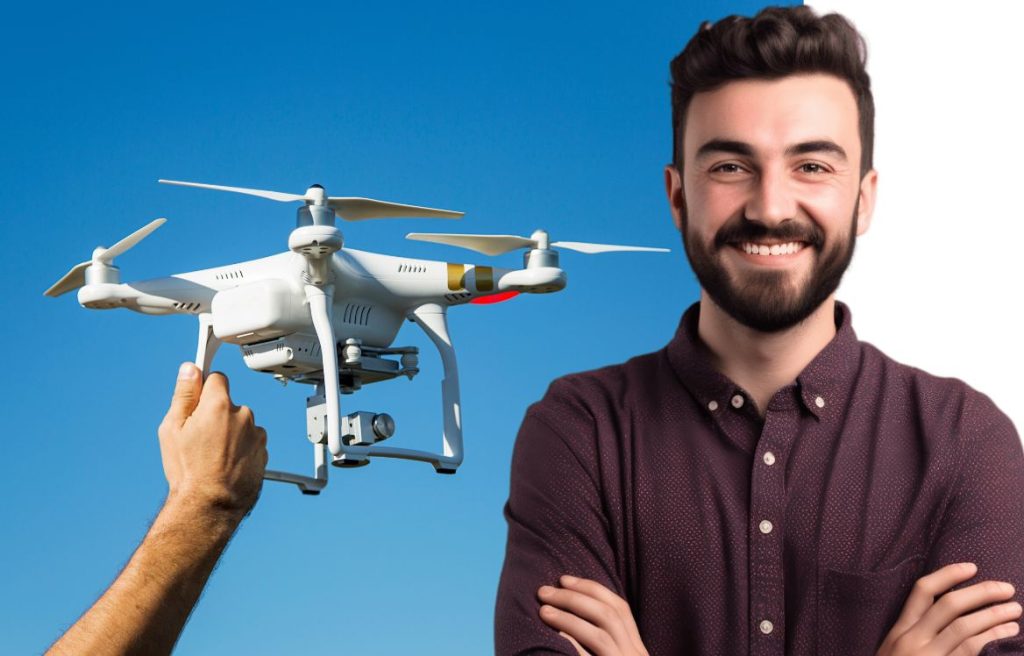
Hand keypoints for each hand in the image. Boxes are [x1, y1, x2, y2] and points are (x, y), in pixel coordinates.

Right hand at [157, 363, 267, 518]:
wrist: (211, 504)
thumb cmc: (188, 470)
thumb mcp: (172, 429)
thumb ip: (184, 395)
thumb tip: (190, 370)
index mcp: (219, 405)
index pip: (217, 378)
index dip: (205, 389)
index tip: (199, 398)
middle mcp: (243, 415)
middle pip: (229, 404)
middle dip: (217, 415)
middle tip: (200, 439)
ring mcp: (256, 434)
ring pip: (241, 425)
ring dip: (232, 434)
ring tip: (213, 457)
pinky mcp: (264, 451)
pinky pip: (251, 442)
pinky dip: (242, 450)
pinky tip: (226, 465)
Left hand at [537, 575, 648, 655]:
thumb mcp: (615, 655)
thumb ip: (605, 639)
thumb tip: (572, 606)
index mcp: (637, 648)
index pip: (620, 608)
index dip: (592, 589)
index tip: (564, 579)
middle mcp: (635, 655)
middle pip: (608, 616)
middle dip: (574, 598)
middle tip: (544, 592)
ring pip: (599, 636)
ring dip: (568, 619)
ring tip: (544, 610)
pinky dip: (573, 644)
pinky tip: (557, 636)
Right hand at [876, 562, 1021, 654]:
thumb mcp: (895, 653)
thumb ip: (916, 635)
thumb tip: (952, 618)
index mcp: (900, 630)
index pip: (922, 591)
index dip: (948, 575)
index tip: (971, 567)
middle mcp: (912, 639)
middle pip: (948, 604)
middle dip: (980, 592)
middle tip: (1006, 588)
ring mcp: (926, 655)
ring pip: (964, 625)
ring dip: (994, 614)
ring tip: (1015, 609)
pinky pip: (971, 648)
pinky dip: (992, 636)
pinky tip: (1008, 632)